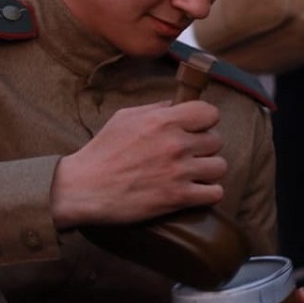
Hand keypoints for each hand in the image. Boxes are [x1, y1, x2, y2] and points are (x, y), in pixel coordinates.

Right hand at [50, 100, 226, 228]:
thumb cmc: (102, 152)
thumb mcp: (125, 118)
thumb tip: (178, 104)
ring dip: (208, 170)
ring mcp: (179, 172)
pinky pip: (215, 193)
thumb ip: (156, 109)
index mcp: (163, 121)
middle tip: (190, 154)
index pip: (210, 112)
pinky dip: (208, 193)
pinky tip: (195, 191)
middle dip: (204, 146)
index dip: (205, 121)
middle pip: (216, 140)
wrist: (83, 188)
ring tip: (194, 173)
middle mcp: (175, 144)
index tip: (196, 128)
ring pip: (220, 166)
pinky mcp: (178, 198)